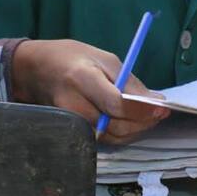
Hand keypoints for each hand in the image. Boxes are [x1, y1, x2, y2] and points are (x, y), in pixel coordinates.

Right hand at [11, 39, 168, 143]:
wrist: (34, 70)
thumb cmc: (71, 57)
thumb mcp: (103, 58)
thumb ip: (129, 81)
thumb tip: (156, 101)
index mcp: (82, 78)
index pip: (116, 103)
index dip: (142, 109)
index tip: (162, 108)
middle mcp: (74, 104)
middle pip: (117, 125)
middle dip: (144, 122)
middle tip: (160, 112)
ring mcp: (71, 121)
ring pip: (113, 137)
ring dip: (136, 129)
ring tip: (149, 115)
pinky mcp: (73, 131)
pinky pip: (104, 138)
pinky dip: (123, 132)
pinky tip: (132, 120)